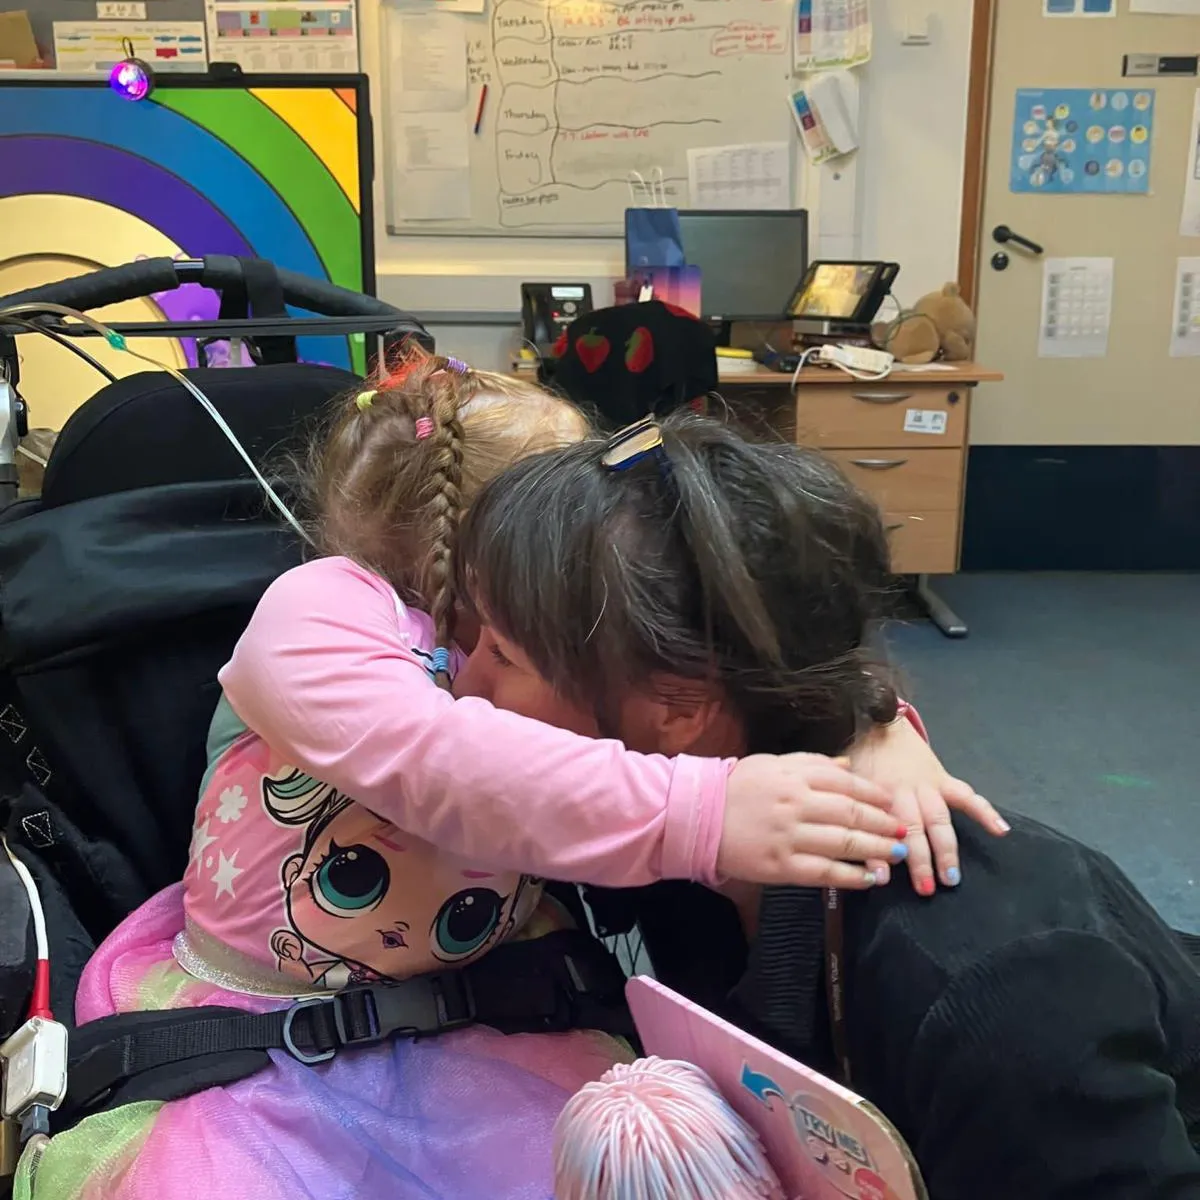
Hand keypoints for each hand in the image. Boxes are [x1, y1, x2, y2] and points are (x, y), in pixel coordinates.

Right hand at [717, 753, 909, 889]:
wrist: (696, 816)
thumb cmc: (736, 788)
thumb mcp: (771, 763)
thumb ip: (811, 763)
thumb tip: (848, 766)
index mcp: (794, 775)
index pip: (846, 783)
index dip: (875, 794)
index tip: (893, 803)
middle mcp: (796, 803)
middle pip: (851, 813)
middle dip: (883, 823)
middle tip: (904, 831)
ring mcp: (789, 836)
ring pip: (844, 843)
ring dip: (877, 849)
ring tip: (899, 854)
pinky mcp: (781, 866)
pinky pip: (825, 873)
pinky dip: (852, 877)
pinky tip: (870, 878)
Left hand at [849, 716, 1008, 894]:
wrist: (878, 723)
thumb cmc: (860, 760)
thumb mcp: (846, 784)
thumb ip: (850, 814)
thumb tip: (849, 846)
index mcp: (876, 794)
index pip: (878, 827)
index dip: (879, 853)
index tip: (882, 879)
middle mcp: (904, 792)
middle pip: (913, 828)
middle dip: (920, 860)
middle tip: (925, 889)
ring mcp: (927, 786)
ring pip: (940, 819)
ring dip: (946, 849)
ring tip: (952, 877)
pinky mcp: (944, 779)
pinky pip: (966, 796)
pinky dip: (985, 812)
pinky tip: (1001, 830)